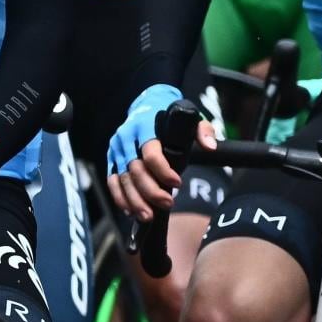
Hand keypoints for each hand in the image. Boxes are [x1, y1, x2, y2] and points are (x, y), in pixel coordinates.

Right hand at [105, 82, 199, 219]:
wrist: (146, 106)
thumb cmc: (170, 114)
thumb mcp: (190, 115)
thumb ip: (202, 129)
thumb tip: (210, 147)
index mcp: (144, 126)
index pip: (151, 152)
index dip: (163, 170)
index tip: (178, 183)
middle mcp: (126, 138)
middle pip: (135, 169)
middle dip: (150, 191)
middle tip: (168, 204)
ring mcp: (116, 150)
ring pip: (122, 179)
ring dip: (134, 200)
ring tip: (148, 216)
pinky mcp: (111, 159)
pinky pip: (112, 181)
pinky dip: (120, 198)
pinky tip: (131, 211)